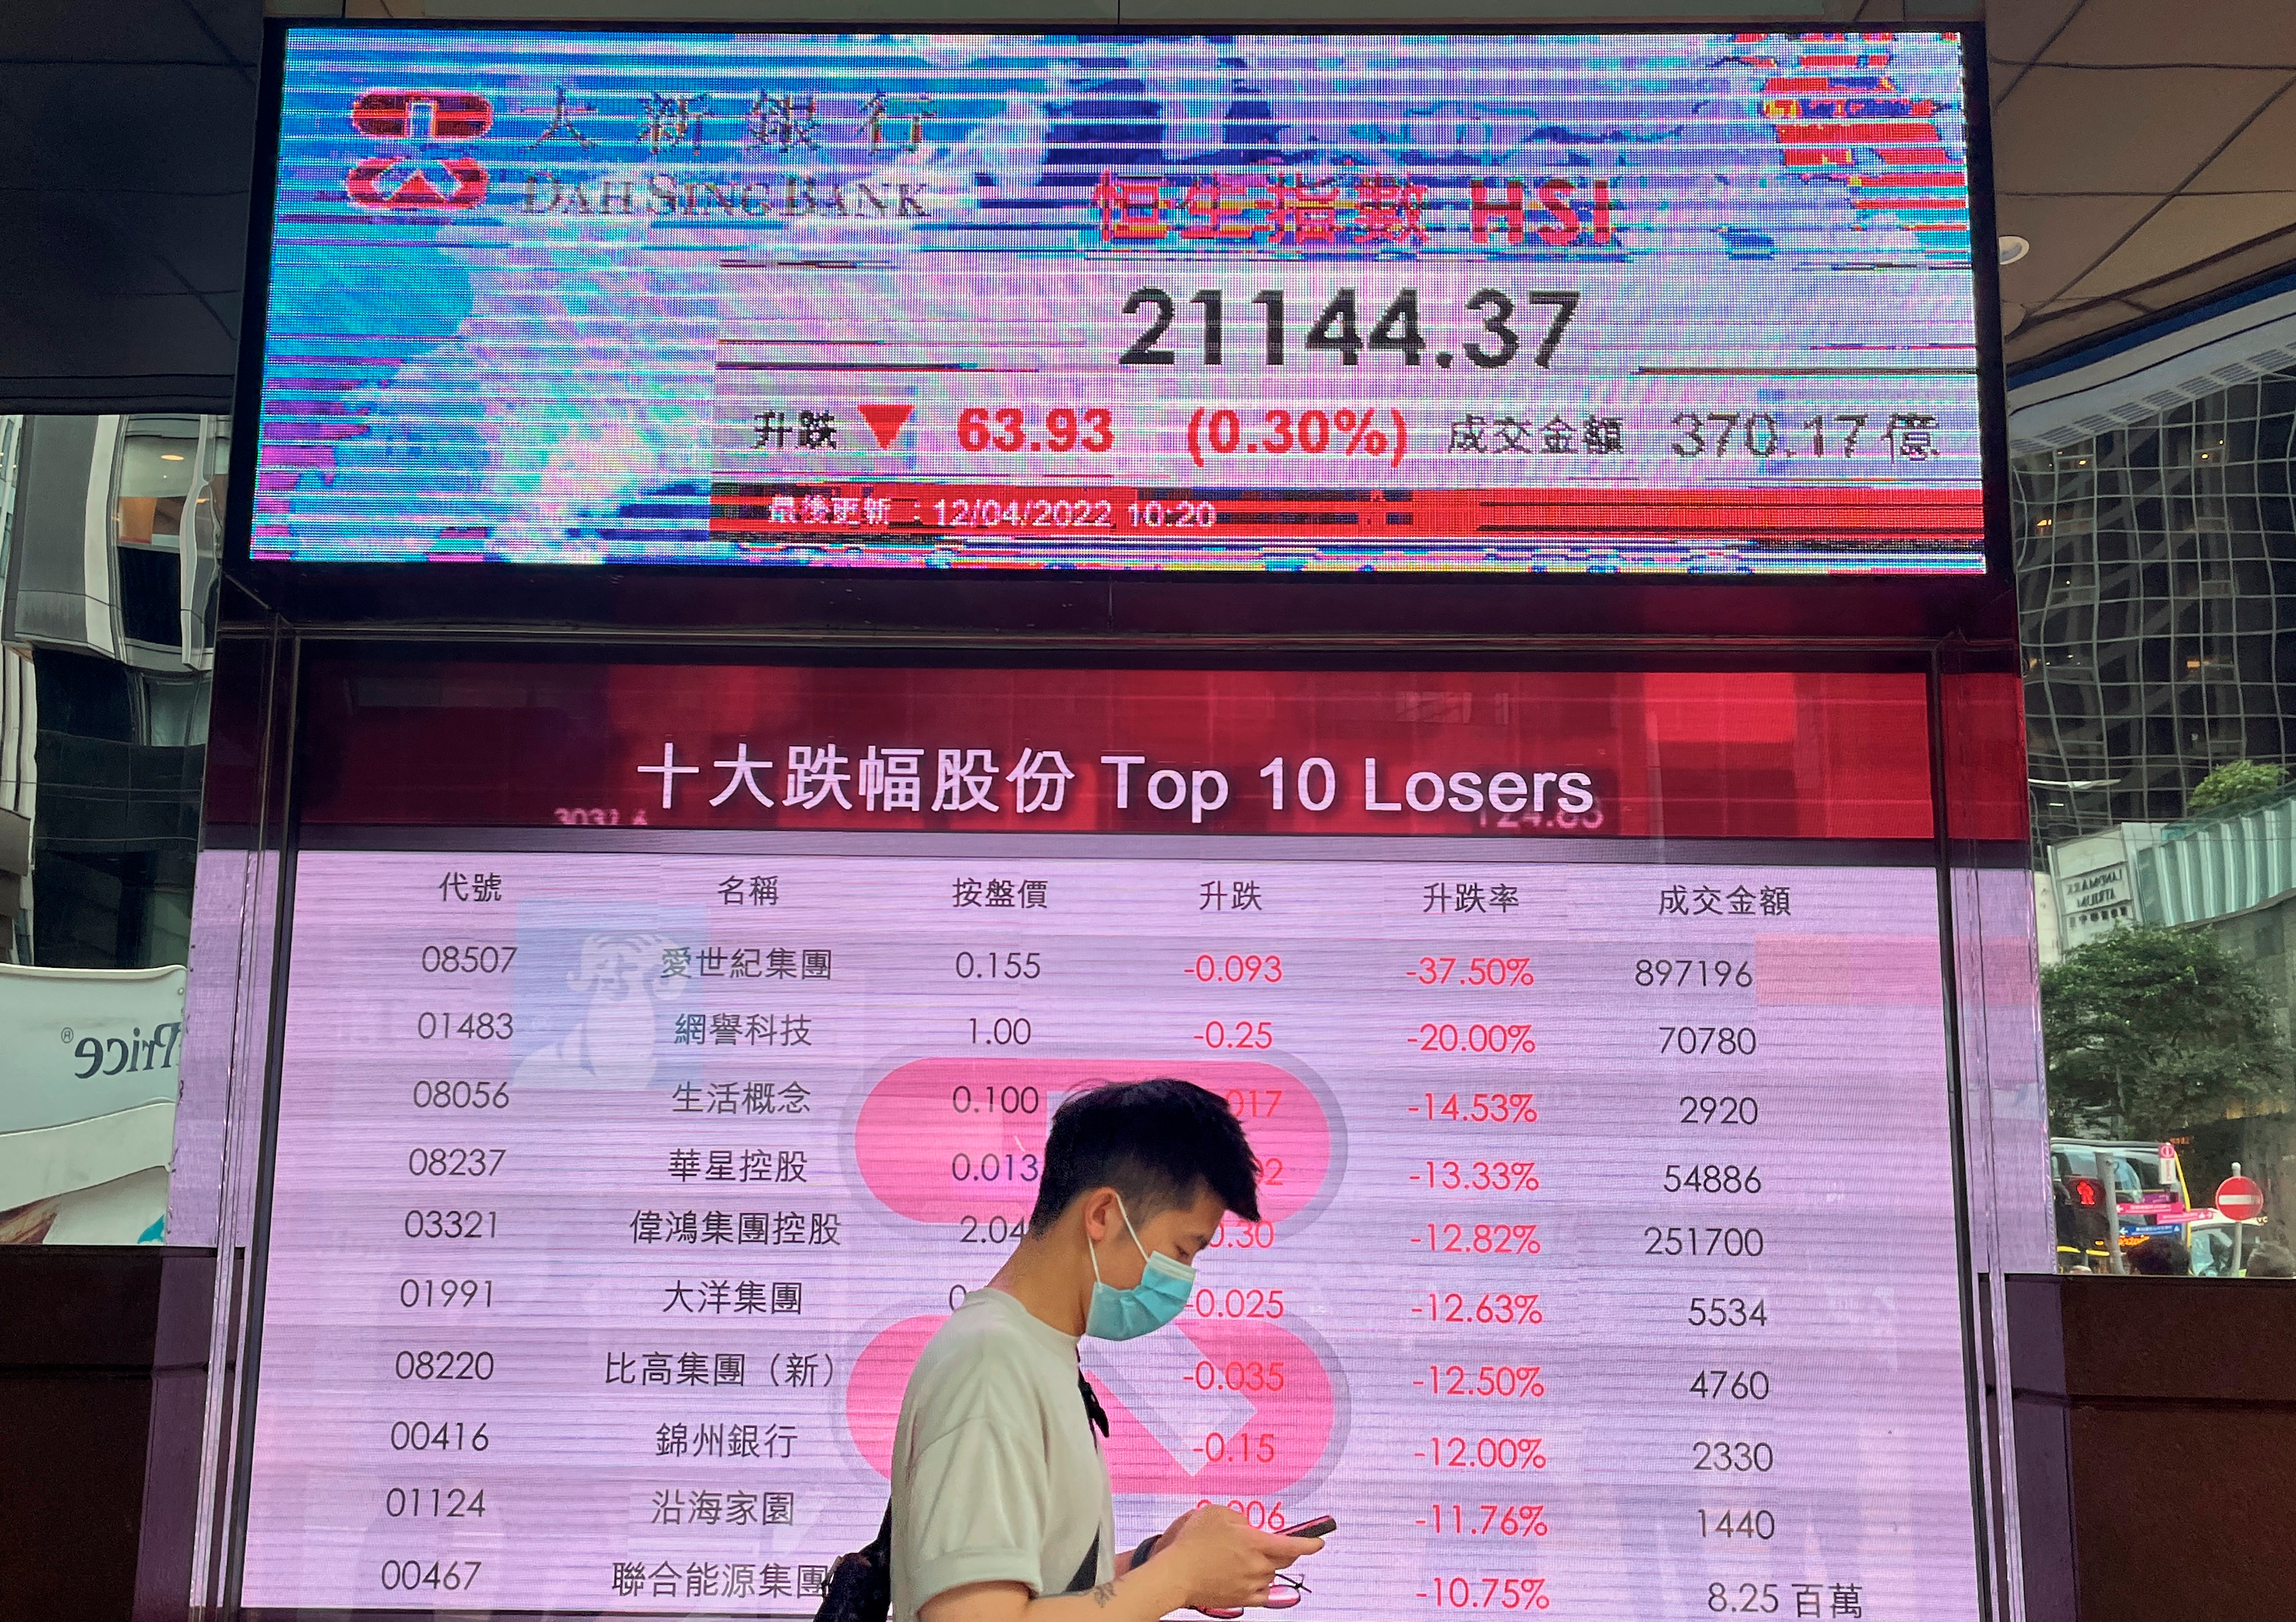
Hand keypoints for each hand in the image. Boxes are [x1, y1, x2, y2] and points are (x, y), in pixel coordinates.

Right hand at [1161, 1505, 1323, 1609]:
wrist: (1176, 1573)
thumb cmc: (1193, 1542)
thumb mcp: (1216, 1513)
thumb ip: (1239, 1518)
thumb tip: (1248, 1527)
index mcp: (1254, 1542)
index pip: (1292, 1545)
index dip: (1310, 1543)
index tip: (1320, 1542)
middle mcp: (1257, 1565)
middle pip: (1283, 1560)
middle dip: (1281, 1552)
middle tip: (1267, 1545)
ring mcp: (1250, 1584)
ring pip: (1271, 1575)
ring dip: (1265, 1566)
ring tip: (1241, 1559)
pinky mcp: (1241, 1599)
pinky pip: (1263, 1593)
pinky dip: (1261, 1585)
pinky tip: (1249, 1578)